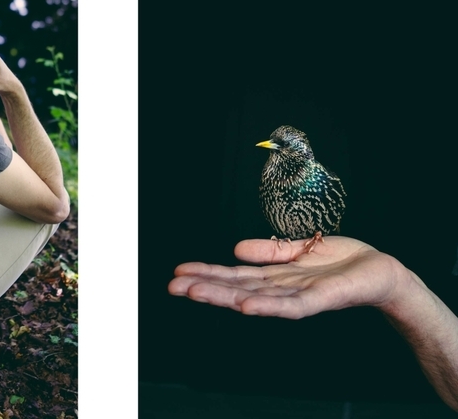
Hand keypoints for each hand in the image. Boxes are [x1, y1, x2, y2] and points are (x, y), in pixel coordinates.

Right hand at [168, 236, 410, 318]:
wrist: (380, 271)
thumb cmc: (342, 260)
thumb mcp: (298, 247)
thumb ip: (268, 250)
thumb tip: (235, 249)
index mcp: (274, 276)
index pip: (234, 276)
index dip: (207, 273)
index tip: (179, 271)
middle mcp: (280, 290)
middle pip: (236, 288)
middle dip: (204, 287)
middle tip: (172, 285)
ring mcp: (297, 297)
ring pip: (254, 298)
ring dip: (223, 296)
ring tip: (195, 292)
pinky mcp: (318, 300)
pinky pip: (289, 306)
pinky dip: (266, 306)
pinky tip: (244, 305)